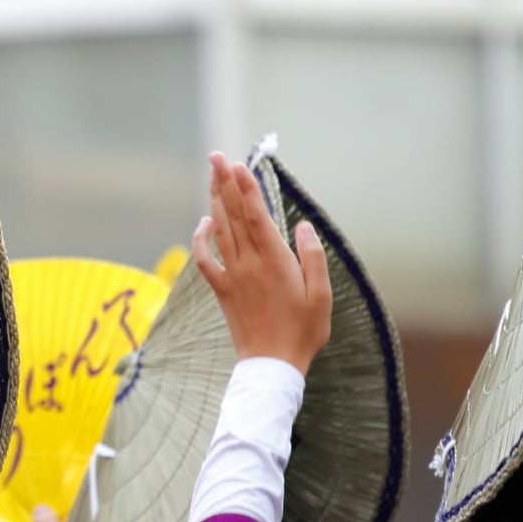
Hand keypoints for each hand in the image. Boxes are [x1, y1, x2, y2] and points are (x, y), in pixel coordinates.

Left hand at [191, 153, 331, 375]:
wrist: (271, 365)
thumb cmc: (303, 331)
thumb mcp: (321, 294)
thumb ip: (312, 256)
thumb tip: (303, 225)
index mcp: (275, 261)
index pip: (256, 216)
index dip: (245, 188)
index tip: (238, 164)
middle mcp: (248, 264)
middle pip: (233, 216)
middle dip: (224, 183)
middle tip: (216, 156)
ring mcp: (232, 276)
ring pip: (219, 231)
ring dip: (214, 201)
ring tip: (211, 175)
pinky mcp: (222, 290)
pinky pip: (205, 260)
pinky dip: (201, 239)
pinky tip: (204, 222)